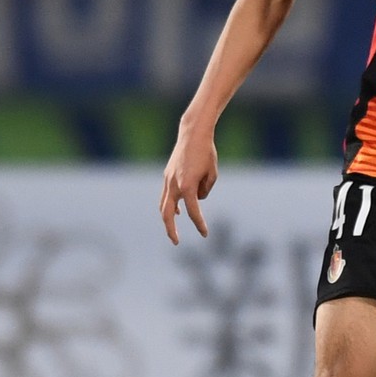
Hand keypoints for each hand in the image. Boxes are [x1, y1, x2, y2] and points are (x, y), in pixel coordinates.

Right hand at [159, 129, 217, 243]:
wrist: (192, 134)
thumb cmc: (206, 153)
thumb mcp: (212, 174)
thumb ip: (205, 190)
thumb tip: (197, 200)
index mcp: (188, 186)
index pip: (194, 212)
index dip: (200, 224)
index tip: (205, 234)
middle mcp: (175, 185)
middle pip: (167, 214)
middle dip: (170, 230)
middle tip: (176, 242)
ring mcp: (168, 180)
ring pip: (163, 205)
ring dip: (168, 219)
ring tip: (173, 231)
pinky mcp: (167, 175)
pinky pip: (166, 195)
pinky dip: (170, 205)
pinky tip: (178, 211)